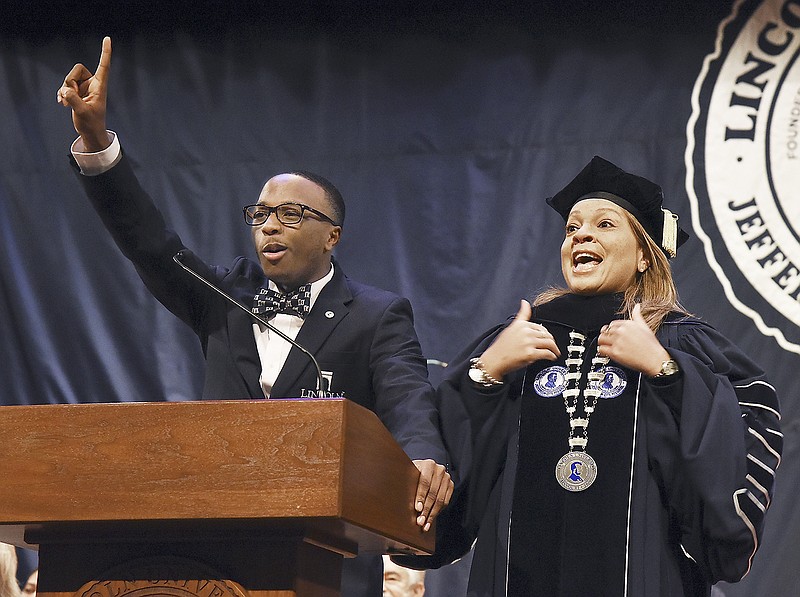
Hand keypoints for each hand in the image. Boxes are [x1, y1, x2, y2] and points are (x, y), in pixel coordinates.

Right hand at [57, 36, 111, 151]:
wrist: (90, 132)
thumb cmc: (91, 124)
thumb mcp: (82, 112)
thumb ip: (74, 100)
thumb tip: (66, 90)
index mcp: (100, 86)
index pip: (104, 66)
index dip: (105, 52)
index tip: (107, 38)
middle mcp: (92, 84)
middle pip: (77, 69)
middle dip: (69, 81)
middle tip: (71, 95)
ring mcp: (84, 87)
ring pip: (69, 77)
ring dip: (65, 89)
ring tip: (67, 102)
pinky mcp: (76, 92)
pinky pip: (64, 85)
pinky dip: (61, 93)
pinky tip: (62, 103)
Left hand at [411, 459, 453, 531]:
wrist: (425, 468)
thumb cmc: (414, 472)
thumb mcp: (409, 473)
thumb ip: (406, 481)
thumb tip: (397, 496)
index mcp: (428, 464)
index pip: (425, 482)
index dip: (421, 496)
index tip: (417, 508)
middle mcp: (439, 470)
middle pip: (433, 493)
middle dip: (426, 509)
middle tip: (420, 521)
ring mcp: (446, 477)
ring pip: (440, 499)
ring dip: (432, 514)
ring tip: (425, 524)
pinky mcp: (451, 485)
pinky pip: (445, 502)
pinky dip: (438, 512)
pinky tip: (431, 519)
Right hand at [479, 300, 560, 378]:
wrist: (494, 360)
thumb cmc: (501, 346)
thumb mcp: (511, 326)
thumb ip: (521, 315)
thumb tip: (525, 302)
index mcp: (522, 324)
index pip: (540, 327)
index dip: (546, 333)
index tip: (548, 337)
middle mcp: (526, 332)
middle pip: (546, 335)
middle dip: (552, 341)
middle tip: (553, 346)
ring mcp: (528, 343)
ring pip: (549, 343)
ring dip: (554, 349)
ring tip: (555, 352)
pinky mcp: (530, 354)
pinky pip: (547, 353)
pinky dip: (552, 356)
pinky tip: (551, 357)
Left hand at [597, 303, 669, 375]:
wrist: (654, 359)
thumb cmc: (651, 345)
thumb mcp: (645, 326)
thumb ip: (638, 315)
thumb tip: (637, 306)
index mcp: (627, 324)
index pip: (612, 324)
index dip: (612, 330)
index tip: (613, 334)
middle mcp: (621, 332)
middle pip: (605, 331)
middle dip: (606, 336)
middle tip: (609, 341)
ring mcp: (617, 342)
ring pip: (601, 339)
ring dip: (602, 342)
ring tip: (606, 346)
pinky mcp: (615, 352)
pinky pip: (601, 349)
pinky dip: (602, 351)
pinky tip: (606, 353)